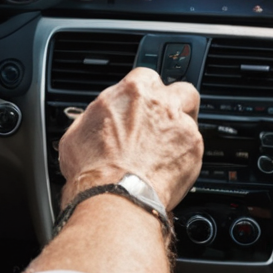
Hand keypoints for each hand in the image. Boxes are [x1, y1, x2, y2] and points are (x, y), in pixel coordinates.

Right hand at [57, 67, 202, 207]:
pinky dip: (185, 156)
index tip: (141, 106)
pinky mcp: (194, 148)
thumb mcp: (78, 133)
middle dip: (176, 104)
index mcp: (132, 91)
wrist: (114, 195)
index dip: (145, 94)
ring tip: (167, 152)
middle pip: (181, 89)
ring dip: (180, 132)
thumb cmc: (92, 169)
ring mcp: (181, 124)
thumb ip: (95, 118)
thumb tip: (95, 122)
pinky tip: (170, 168)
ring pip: (191, 119)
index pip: (147, 76)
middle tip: (165, 121)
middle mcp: (160, 102)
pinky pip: (195, 146)